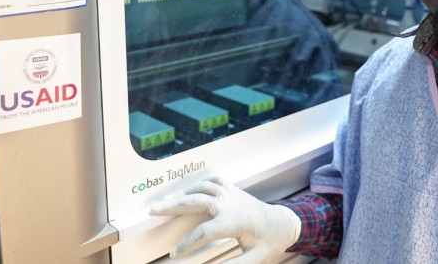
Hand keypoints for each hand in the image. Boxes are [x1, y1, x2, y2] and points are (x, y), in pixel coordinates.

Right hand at [149, 175, 301, 262]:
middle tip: (153, 211)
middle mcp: (230, 203)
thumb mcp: (256, 259)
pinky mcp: (233, 189)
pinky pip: (213, 180)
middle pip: (196, 201)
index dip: (187, 243)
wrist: (284, 223)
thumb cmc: (270, 242)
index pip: (204, 231)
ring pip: (201, 187)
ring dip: (181, 193)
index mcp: (235, 221)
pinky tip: (188, 191)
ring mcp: (231, 193)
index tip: (175, 253)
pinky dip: (199, 183)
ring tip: (164, 202)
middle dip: (172, 206)